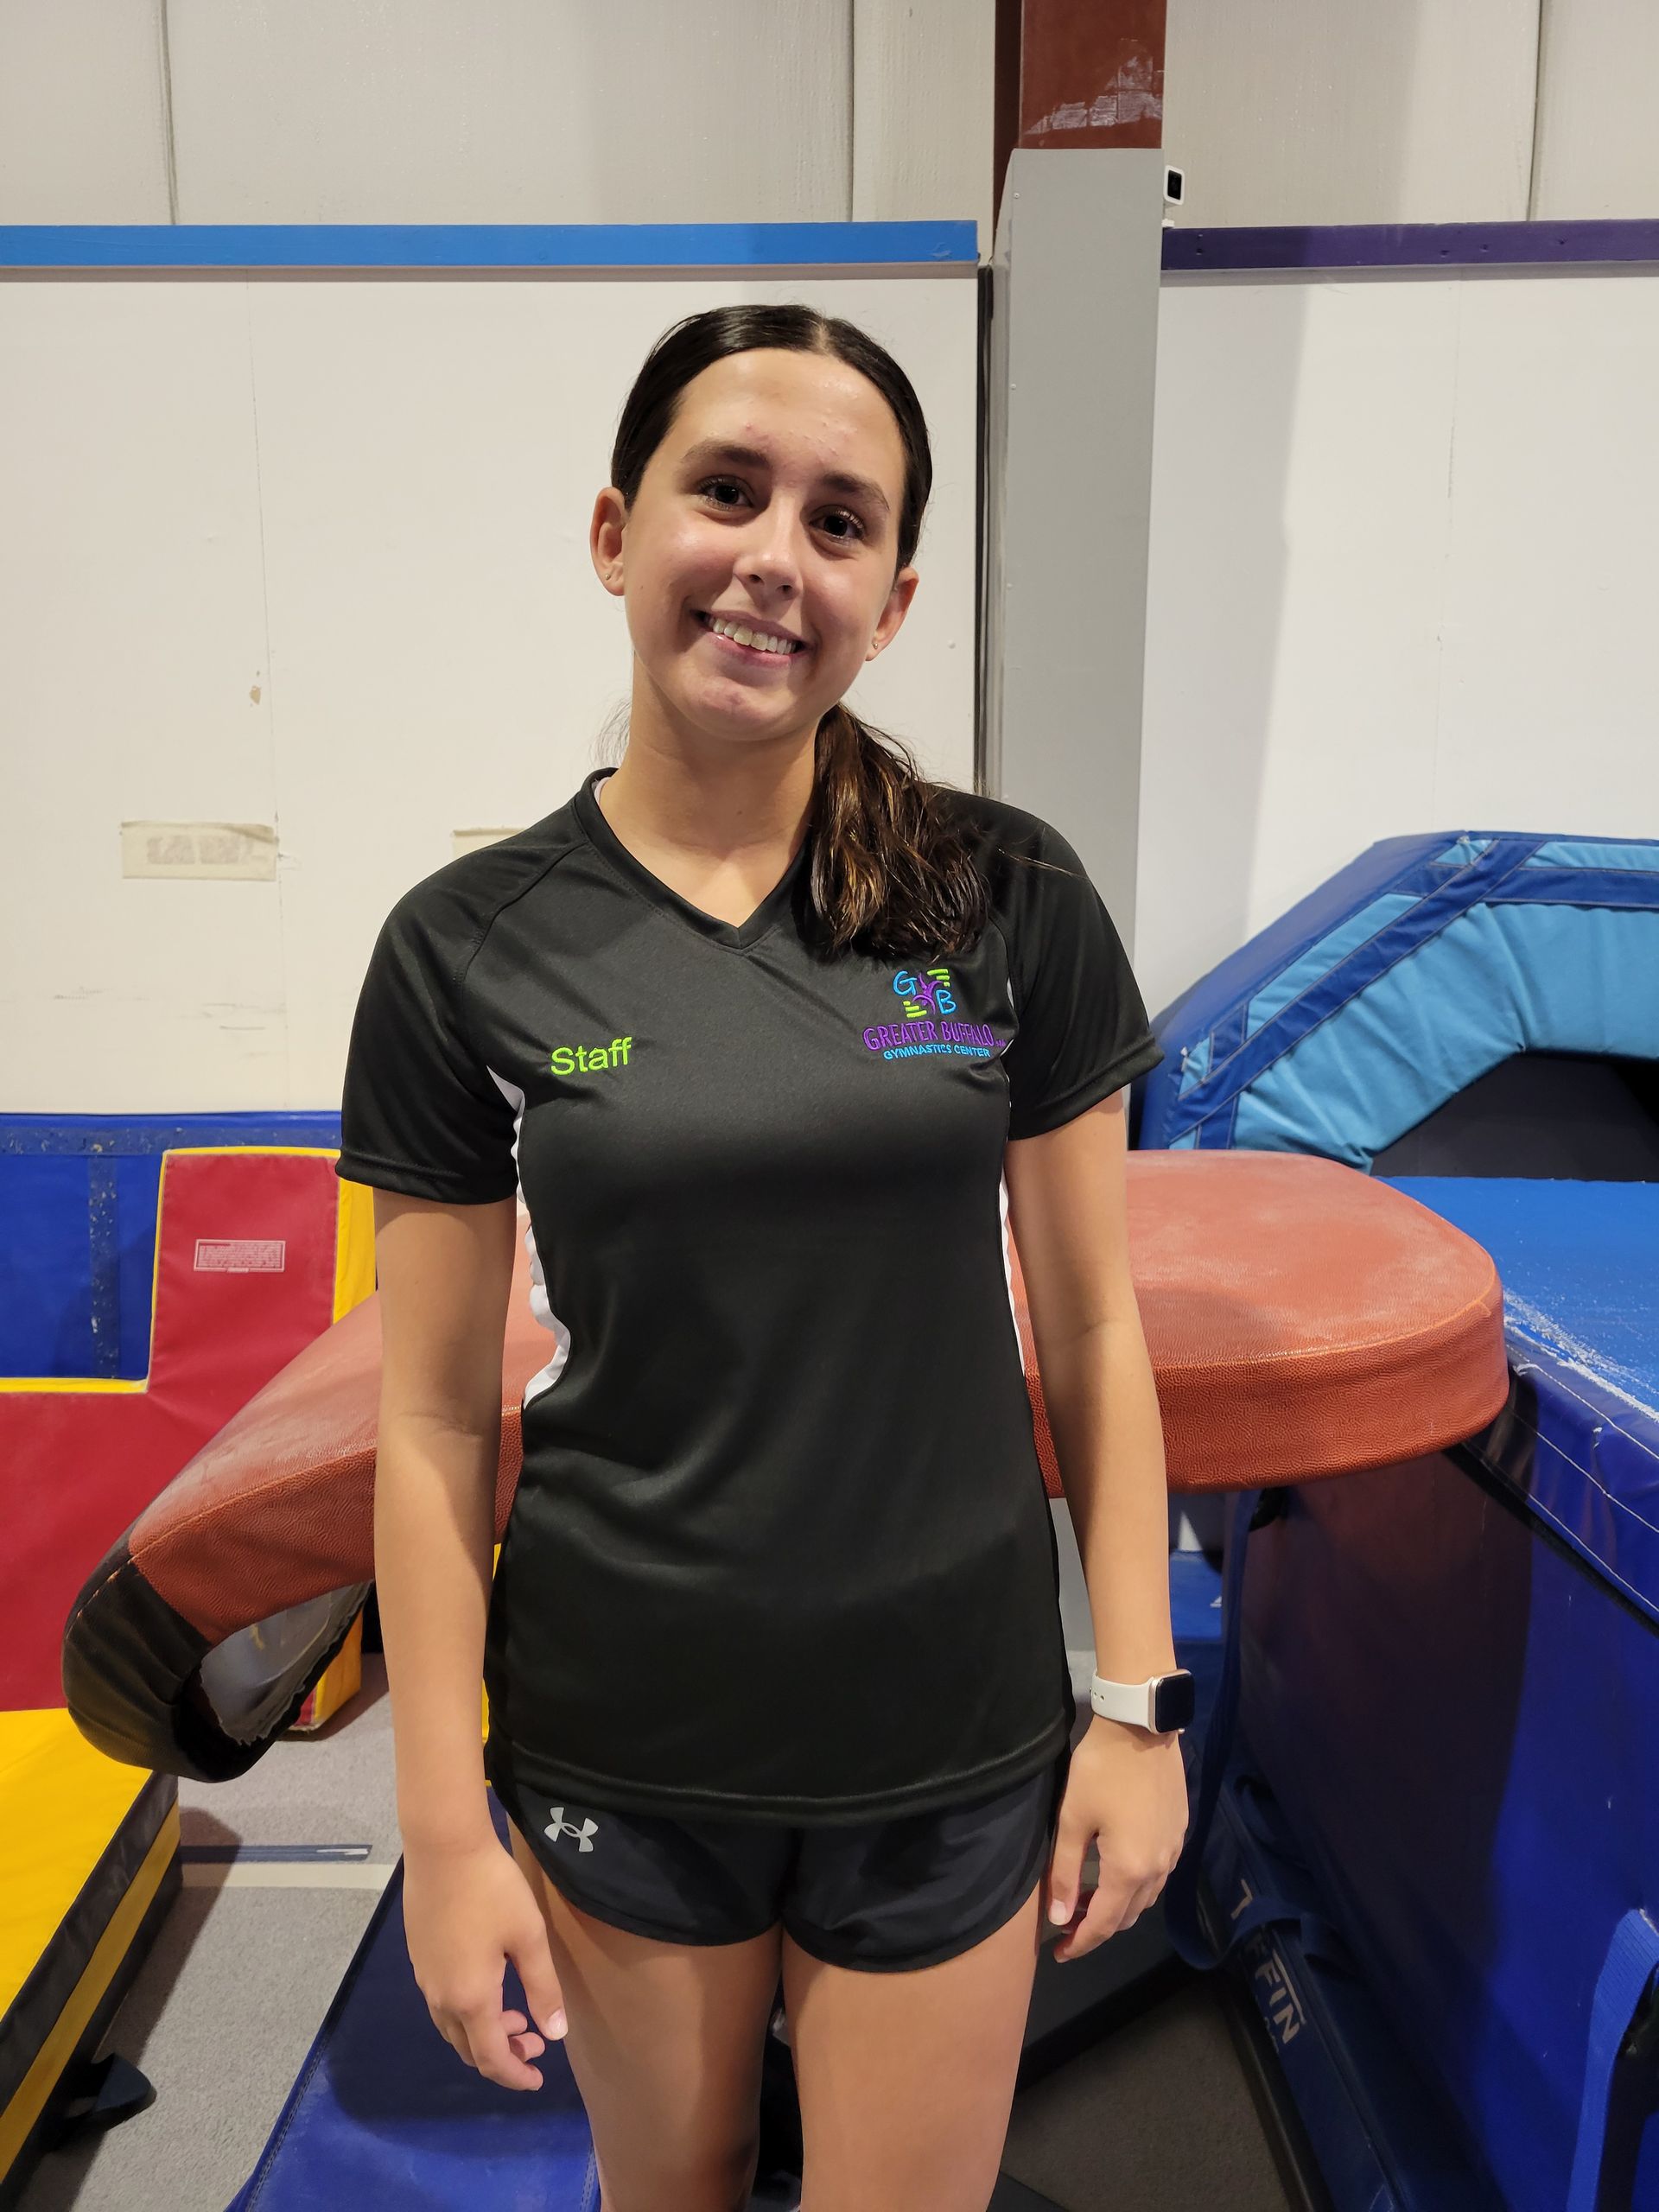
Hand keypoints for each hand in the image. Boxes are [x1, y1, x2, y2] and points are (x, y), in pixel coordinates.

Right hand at [402, 1834, 568, 2089]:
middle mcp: (441, 1997)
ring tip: (516, 2015)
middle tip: (534, 2042)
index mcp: (471, 1999)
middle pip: (468, 2049)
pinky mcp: (419, 1957)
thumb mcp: (529, 1937)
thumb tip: (554, 2034)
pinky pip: (442, 2004)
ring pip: (452, 2028)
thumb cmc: (492, 1890)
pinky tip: (488, 1986)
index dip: (515, 2075)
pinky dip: (467, 2012)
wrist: (443, 1848)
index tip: (538, 2080)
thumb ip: (543, 1988)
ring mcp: (425, 1978)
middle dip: (502, 2055)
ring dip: (483, 2033)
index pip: (492, 2057)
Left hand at [1042, 1718, 1189, 1961]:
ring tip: (1088, 1899)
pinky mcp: (1179, 1832)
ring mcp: (1174, 1850)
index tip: (1060, 1953)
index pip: (1103, 1923)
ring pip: (1145, 1897)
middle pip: (1127, 1915)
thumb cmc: (1101, 1771)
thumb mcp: (1071, 1819)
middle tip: (1068, 1921)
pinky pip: (1157, 1874)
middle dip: (1097, 1926)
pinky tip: (1115, 1870)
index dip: (1080, 1942)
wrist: (1141, 1726)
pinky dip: (1135, 1884)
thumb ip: (1064, 1873)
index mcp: (1130, 1870)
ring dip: (1117, 1905)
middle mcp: (1159, 1868)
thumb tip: (1059, 1919)